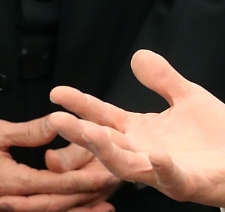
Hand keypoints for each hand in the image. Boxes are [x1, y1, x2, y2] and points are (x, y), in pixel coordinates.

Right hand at [0, 119, 118, 211]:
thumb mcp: (0, 134)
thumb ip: (31, 132)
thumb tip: (58, 122)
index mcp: (14, 181)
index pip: (57, 184)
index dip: (83, 181)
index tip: (107, 176)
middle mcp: (13, 199)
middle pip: (57, 203)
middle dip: (87, 197)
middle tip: (113, 187)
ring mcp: (12, 204)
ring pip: (51, 211)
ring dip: (78, 209)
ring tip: (105, 205)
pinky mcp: (12, 204)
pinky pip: (40, 211)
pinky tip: (82, 209)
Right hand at [46, 51, 224, 211]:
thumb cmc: (217, 136)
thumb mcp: (189, 98)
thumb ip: (163, 80)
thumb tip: (138, 55)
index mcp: (145, 132)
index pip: (106, 117)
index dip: (83, 105)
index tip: (58, 92)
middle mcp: (147, 152)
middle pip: (107, 143)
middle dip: (81, 133)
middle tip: (57, 120)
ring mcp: (165, 170)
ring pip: (128, 165)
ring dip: (108, 151)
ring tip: (90, 134)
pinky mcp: (189, 183)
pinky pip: (172, 178)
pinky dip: (164, 169)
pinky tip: (158, 156)